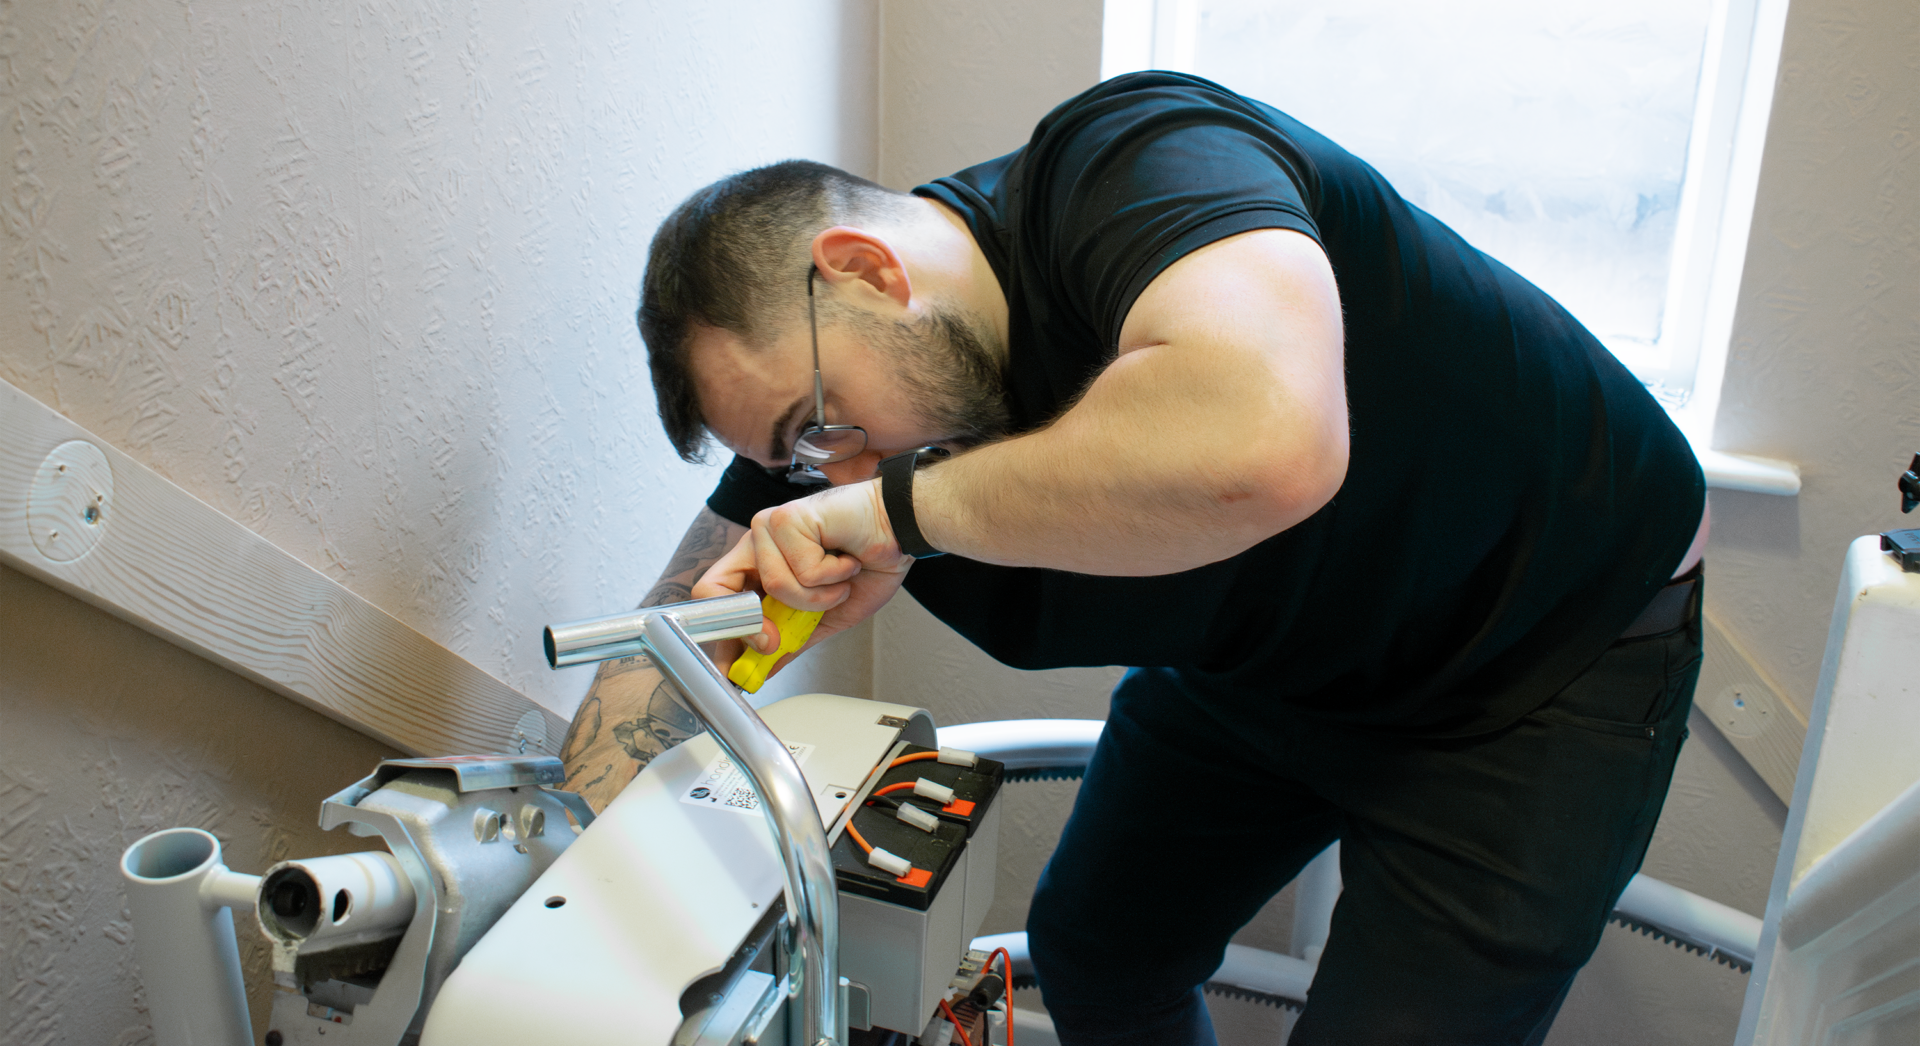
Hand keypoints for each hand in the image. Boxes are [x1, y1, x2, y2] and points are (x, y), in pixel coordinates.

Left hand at [693, 479, 914, 667]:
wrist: (903, 530)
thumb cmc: (870, 559)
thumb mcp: (829, 614)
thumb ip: (794, 639)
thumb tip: (766, 668)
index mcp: (760, 563)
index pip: (717, 599)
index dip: (725, 637)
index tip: (741, 668)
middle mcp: (758, 543)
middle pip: (714, 588)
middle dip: (751, 626)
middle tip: (776, 639)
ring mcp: (770, 528)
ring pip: (773, 587)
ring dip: (818, 596)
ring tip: (840, 579)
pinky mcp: (787, 518)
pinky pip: (802, 571)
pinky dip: (832, 577)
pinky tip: (845, 559)